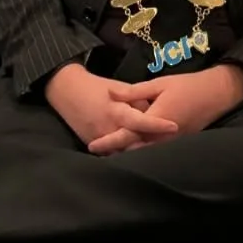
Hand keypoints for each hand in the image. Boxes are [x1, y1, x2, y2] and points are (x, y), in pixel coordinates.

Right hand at [45, 63, 179, 153]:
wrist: (67, 92)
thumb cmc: (97, 87)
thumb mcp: (119, 87)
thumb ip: (137, 99)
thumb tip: (154, 111)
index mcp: (117, 111)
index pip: (141, 121)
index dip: (158, 125)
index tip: (175, 126)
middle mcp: (108, 129)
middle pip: (134, 144)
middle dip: (152, 145)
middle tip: (173, 145)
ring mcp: (99, 140)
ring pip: (123, 152)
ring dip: (139, 152)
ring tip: (160, 152)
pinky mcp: (92, 146)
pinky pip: (112, 154)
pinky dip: (124, 154)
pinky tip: (139, 155)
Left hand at [88, 63, 242, 154]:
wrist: (216, 94)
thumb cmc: (187, 85)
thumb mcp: (159, 83)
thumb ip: (133, 92)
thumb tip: (110, 94)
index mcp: (155, 120)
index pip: (126, 135)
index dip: (108, 142)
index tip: (92, 145)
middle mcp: (162, 137)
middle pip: (132, 150)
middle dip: (114, 152)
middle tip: (96, 151)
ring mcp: (171, 143)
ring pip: (143, 153)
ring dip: (127, 154)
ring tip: (109, 153)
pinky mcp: (177, 144)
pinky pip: (154, 152)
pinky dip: (141, 151)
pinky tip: (133, 148)